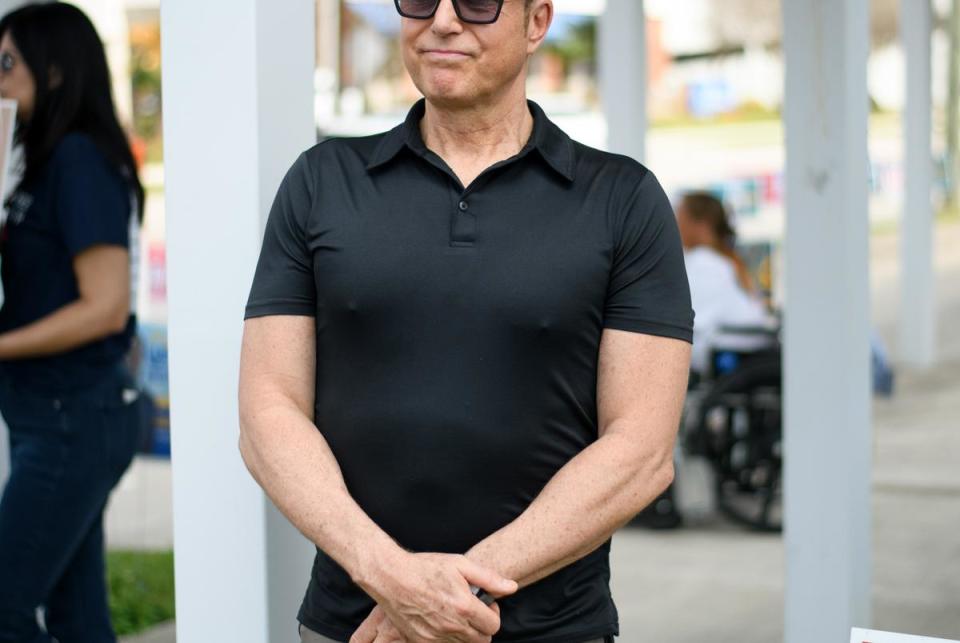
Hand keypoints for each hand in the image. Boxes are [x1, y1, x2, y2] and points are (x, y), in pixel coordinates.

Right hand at [356, 551, 516, 642]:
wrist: (392, 577)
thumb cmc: (425, 567)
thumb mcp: (460, 564)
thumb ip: (489, 578)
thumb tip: (512, 587)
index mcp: (464, 607)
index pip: (493, 626)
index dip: (493, 614)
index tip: (485, 604)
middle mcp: (452, 626)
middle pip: (482, 641)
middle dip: (482, 627)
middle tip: (473, 611)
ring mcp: (436, 636)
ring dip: (466, 633)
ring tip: (456, 613)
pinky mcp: (421, 641)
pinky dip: (448, 637)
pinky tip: (441, 619)